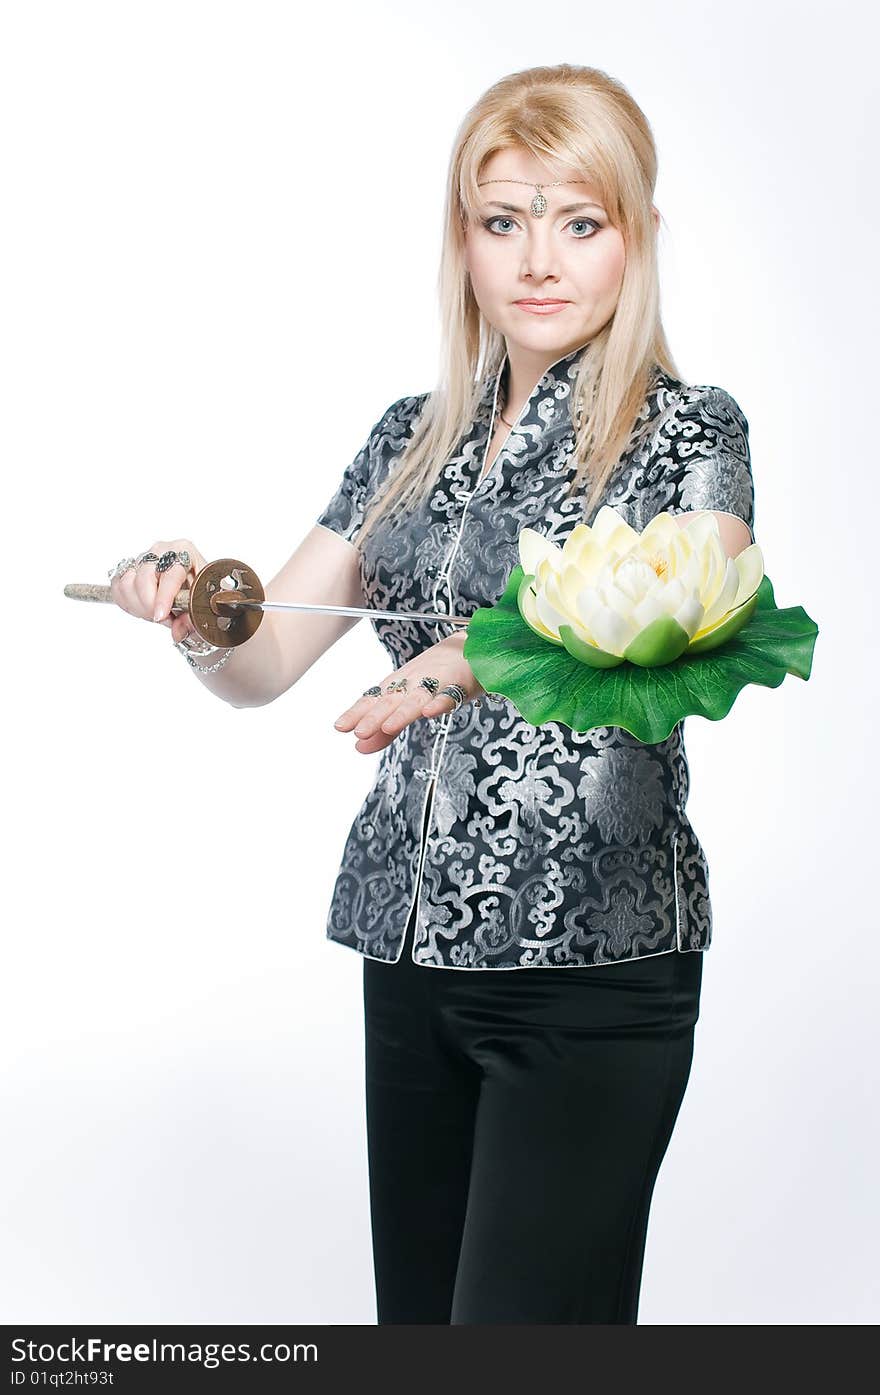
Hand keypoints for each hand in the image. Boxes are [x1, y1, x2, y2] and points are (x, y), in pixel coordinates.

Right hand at [108, 538, 207, 643]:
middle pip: (143, 579)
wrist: (193, 583)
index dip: (163, 598)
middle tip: (163, 619)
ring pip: (126, 584)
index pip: (169, 574)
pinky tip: (143, 608)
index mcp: (183, 551)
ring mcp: (142, 558)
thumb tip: (178, 631)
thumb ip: (192, 620)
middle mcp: (161, 551)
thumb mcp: (204, 602)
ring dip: (139, 606)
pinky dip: (127, 603)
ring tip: (156, 612)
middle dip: (150, 606)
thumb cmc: (201, 587)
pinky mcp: (128, 568)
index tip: (160, 616)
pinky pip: (117, 587)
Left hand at [333, 631, 485, 754]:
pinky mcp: (460, 684)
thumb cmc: (440, 677)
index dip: (357, 713)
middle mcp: (413, 682)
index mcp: (399, 685)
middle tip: (358, 732)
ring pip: (417, 698)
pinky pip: (449, 694)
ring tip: (388, 727)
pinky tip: (430, 713)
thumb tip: (359, 747)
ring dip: (402, 713)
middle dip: (374, 716)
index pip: (374, 700)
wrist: (474, 647)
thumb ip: (386, 729)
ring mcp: (436, 681)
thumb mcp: (409, 703)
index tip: (340, 727)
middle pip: (391, 700)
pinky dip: (440, 702)